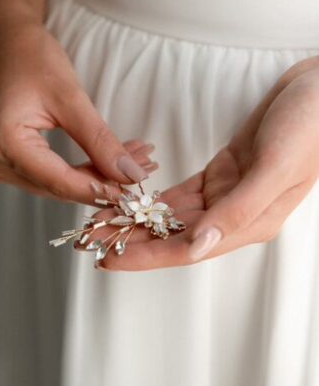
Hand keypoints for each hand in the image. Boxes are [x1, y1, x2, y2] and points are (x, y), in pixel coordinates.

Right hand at [0, 18, 156, 203]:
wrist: (4, 38)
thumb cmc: (30, 56)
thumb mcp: (70, 97)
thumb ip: (100, 141)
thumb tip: (130, 174)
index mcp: (3, 146)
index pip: (60, 183)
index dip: (102, 190)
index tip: (137, 188)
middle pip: (60, 187)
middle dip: (105, 182)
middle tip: (145, 168)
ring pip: (58, 184)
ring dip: (98, 177)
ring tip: (135, 161)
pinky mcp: (8, 160)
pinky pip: (50, 175)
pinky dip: (82, 170)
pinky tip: (109, 162)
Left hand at [86, 56, 318, 269]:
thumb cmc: (309, 128)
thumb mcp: (275, 167)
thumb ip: (238, 210)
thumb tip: (197, 247)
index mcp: (249, 224)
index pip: (187, 249)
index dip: (146, 256)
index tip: (109, 258)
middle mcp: (235, 217)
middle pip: (173, 237)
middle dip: (131, 240)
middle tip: (89, 241)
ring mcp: (227, 196)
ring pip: (172, 217)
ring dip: (137, 220)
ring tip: (100, 222)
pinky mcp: (221, 174)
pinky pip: (180, 194)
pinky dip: (153, 198)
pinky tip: (128, 200)